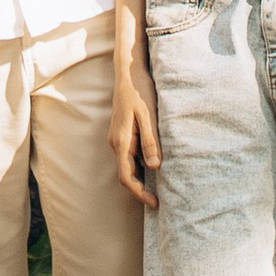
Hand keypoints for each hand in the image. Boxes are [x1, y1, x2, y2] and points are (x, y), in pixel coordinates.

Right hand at [110, 52, 161, 208]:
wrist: (128, 72)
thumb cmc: (140, 91)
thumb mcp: (149, 116)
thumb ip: (151, 141)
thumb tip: (155, 167)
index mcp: (122, 141)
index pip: (126, 176)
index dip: (139, 193)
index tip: (154, 203)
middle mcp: (115, 142)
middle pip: (126, 174)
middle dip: (140, 189)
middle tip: (159, 200)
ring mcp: (117, 138)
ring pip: (128, 165)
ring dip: (140, 178)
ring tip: (159, 187)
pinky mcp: (122, 133)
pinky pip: (129, 155)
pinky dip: (140, 165)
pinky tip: (154, 166)